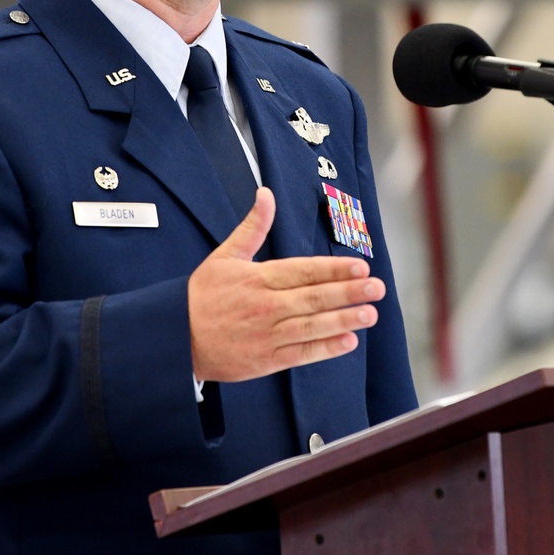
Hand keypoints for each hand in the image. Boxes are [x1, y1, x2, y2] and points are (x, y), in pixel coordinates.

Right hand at [188, 187, 384, 382]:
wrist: (176, 338)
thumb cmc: (202, 296)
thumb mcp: (224, 255)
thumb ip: (253, 227)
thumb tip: (266, 194)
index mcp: (258, 278)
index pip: (304, 271)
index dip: (334, 269)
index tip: (360, 267)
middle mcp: (266, 306)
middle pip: (313, 298)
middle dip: (348, 293)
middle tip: (377, 289)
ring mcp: (267, 334)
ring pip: (311, 326)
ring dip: (343, 320)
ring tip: (370, 314)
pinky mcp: (266, 359)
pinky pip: (301, 353)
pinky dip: (325, 349)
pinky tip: (348, 341)